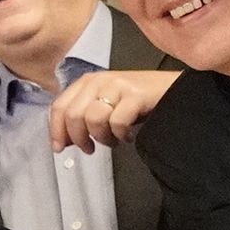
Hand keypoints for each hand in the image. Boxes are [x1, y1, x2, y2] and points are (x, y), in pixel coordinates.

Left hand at [48, 68, 176, 154]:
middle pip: (73, 115)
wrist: (172, 89)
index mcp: (88, 82)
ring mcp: (117, 85)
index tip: (59, 148)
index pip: (59, 106)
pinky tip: (128, 136)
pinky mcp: (135, 94)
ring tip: (113, 140)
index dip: (56, 130)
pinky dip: (120, 135)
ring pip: (93, 119)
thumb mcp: (106, 105)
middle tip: (90, 149)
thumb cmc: (137, 101)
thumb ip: (84, 118)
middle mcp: (99, 80)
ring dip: (102, 138)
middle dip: (79, 138)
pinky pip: (117, 122)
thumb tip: (64, 140)